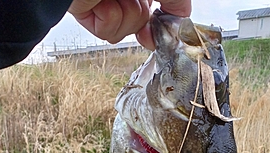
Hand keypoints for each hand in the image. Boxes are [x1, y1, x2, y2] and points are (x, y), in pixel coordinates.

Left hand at [68, 0, 191, 49]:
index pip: (160, 1)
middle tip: (144, 16)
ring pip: (129, 27)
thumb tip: (183, 15)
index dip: (168, 14)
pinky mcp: (86, 13)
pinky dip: (108, 21)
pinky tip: (99, 5)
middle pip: (145, 16)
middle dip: (144, 18)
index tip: (171, 24)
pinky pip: (109, 33)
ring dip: (126, 16)